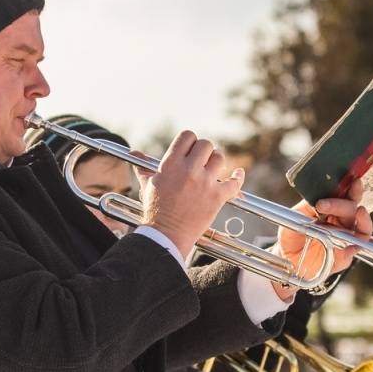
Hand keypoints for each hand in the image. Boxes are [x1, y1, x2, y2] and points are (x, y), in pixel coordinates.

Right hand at [139, 131, 243, 255]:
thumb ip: (144, 167)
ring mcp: (204, 183)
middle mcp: (189, 170)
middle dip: (204, 150)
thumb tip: (134, 153)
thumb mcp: (148, 185)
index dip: (190, 141)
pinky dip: (238, 177)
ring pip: (220, 158)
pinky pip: (234, 182)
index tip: (190, 150)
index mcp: (171, 164)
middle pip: (205, 144)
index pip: (187, 136)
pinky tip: (238, 173)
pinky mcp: (217, 197)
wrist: (166, 235)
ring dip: (218, 160)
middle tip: (202, 160)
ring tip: (215, 166)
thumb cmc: (155, 211)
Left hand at [273, 180, 372, 296]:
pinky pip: (351, 254)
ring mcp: (345, 241)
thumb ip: (308, 207)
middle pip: (354, 211)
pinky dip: (351, 250)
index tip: (351, 182)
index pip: (348, 197)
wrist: (286, 257)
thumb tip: (319, 202)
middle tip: (326, 204)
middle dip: (346, 204)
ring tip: (360, 213)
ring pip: (363, 230)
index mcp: (335, 210)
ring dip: (363, 221)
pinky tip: (348, 248)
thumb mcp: (296, 215)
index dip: (352, 189)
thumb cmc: (292, 234)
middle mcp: (343, 223)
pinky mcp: (342, 258)